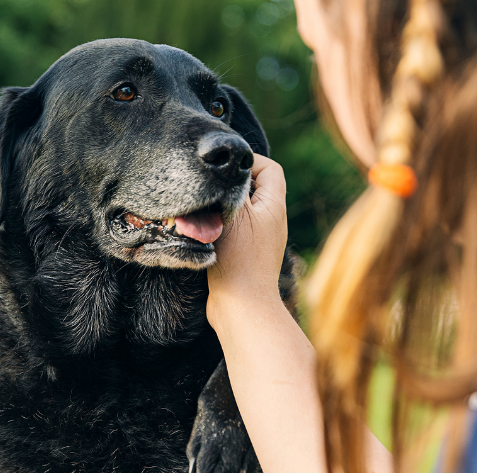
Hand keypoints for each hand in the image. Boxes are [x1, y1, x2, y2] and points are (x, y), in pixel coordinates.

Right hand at [208, 154, 288, 328]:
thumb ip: (233, 186)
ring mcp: (260, 240)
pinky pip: (234, 230)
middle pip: (254, 188)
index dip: (249, 161)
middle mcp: (272, 221)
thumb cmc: (239, 258)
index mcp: (274, 206)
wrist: (241, 307)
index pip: (269, 168)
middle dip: (231, 184)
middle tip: (209, 187)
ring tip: (203, 211)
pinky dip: (219, 226)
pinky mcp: (246, 256)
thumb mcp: (235, 213)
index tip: (224, 168)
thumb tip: (228, 167)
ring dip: (221, 207)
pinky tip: (202, 232)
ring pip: (241, 210)